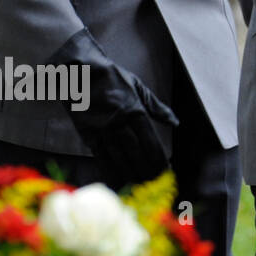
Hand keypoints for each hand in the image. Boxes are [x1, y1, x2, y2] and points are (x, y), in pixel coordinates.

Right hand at [52, 28, 177, 188]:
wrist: (80, 72)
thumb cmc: (113, 78)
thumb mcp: (139, 88)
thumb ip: (157, 107)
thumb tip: (175, 122)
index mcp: (135, 110)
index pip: (149, 139)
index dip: (157, 156)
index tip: (165, 169)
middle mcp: (119, 122)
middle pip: (135, 151)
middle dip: (146, 168)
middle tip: (154, 182)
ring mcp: (102, 128)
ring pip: (118, 155)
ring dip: (130, 171)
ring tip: (140, 184)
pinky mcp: (86, 132)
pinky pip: (99, 154)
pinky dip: (109, 167)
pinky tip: (116, 177)